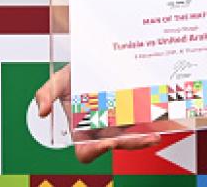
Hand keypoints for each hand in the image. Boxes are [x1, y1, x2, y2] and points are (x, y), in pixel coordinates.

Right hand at [34, 65, 160, 162]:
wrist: (96, 55)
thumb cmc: (75, 72)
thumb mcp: (58, 80)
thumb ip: (45, 94)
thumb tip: (42, 112)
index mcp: (82, 129)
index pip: (87, 152)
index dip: (94, 152)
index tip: (105, 144)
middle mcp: (104, 127)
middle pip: (118, 144)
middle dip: (132, 144)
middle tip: (144, 138)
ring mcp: (121, 119)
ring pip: (135, 135)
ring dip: (146, 136)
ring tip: (156, 133)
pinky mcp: (136, 108)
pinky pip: (147, 120)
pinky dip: (157, 120)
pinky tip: (165, 118)